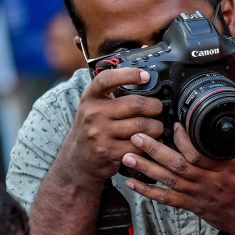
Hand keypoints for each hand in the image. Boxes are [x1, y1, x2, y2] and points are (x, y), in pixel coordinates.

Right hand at [58, 68, 165, 184]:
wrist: (77, 160)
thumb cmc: (93, 128)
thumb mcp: (94, 107)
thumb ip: (113, 95)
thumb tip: (146, 81)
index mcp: (90, 98)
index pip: (107, 79)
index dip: (128, 74)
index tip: (145, 76)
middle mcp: (93, 114)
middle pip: (136, 104)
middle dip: (155, 106)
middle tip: (157, 109)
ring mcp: (100, 134)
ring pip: (143, 126)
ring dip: (157, 127)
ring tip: (156, 127)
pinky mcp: (109, 152)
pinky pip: (141, 145)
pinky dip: (151, 144)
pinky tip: (150, 142)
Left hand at [121, 122, 234, 234]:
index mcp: (229, 167)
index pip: (200, 153)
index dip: (183, 140)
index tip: (174, 126)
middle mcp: (211, 181)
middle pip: (178, 165)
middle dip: (155, 150)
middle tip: (137, 137)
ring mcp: (200, 195)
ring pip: (169, 180)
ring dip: (146, 168)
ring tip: (128, 157)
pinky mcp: (193, 206)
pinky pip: (167, 199)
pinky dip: (148, 192)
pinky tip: (134, 184)